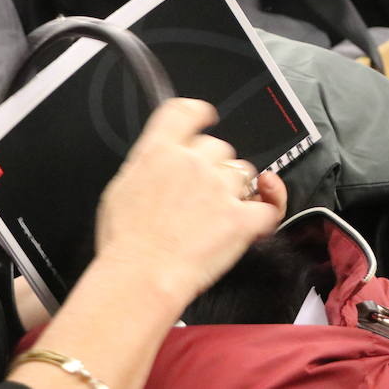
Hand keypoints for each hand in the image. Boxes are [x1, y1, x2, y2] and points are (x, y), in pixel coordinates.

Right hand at [94, 98, 284, 302]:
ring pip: (243, 173)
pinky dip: (268, 209)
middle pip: (218, 147)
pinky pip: (268, 206)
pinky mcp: (240, 218)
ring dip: (236, 189)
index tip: (206, 117)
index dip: (199, 113)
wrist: (139, 277)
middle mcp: (191, 162)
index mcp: (158, 152)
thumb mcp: (120, 189)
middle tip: (199, 195)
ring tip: (216, 215)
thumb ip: (147, 165)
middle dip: (213, 167)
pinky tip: (261, 212)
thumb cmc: (124, 244)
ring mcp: (219, 188)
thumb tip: (158, 161)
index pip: (185, 112)